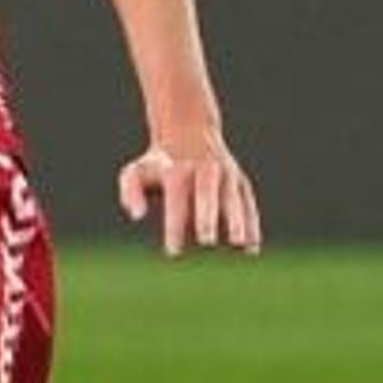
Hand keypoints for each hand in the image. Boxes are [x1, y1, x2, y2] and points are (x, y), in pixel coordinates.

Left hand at [119, 134, 261, 257]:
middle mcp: (204, 169)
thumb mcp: (136, 171)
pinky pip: (247, 203)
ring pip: (232, 198)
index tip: (173, 252)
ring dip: (236, 220)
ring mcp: (226, 174)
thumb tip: (136, 215)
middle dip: (207, 217)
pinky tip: (251, 248)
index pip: (176, 200)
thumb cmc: (157, 163)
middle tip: (206, 241)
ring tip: (237, 244)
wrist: (189, 131)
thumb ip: (131, 191)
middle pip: (207, 194)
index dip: (175, 225)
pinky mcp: (241, 181)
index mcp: (177, 170)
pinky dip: (251, 223)